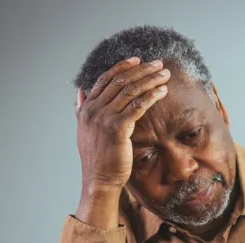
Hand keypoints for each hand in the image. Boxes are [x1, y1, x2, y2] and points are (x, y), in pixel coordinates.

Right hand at [73, 57, 169, 227]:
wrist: (98, 180)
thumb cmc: (97, 159)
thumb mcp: (84, 131)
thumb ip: (81, 110)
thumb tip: (80, 93)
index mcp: (86, 108)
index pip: (105, 79)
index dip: (122, 67)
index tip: (138, 60)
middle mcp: (93, 110)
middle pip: (120, 81)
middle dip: (141, 70)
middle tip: (158, 64)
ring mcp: (104, 118)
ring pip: (130, 91)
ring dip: (150, 80)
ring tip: (165, 74)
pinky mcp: (117, 128)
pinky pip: (137, 106)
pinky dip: (151, 96)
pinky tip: (163, 92)